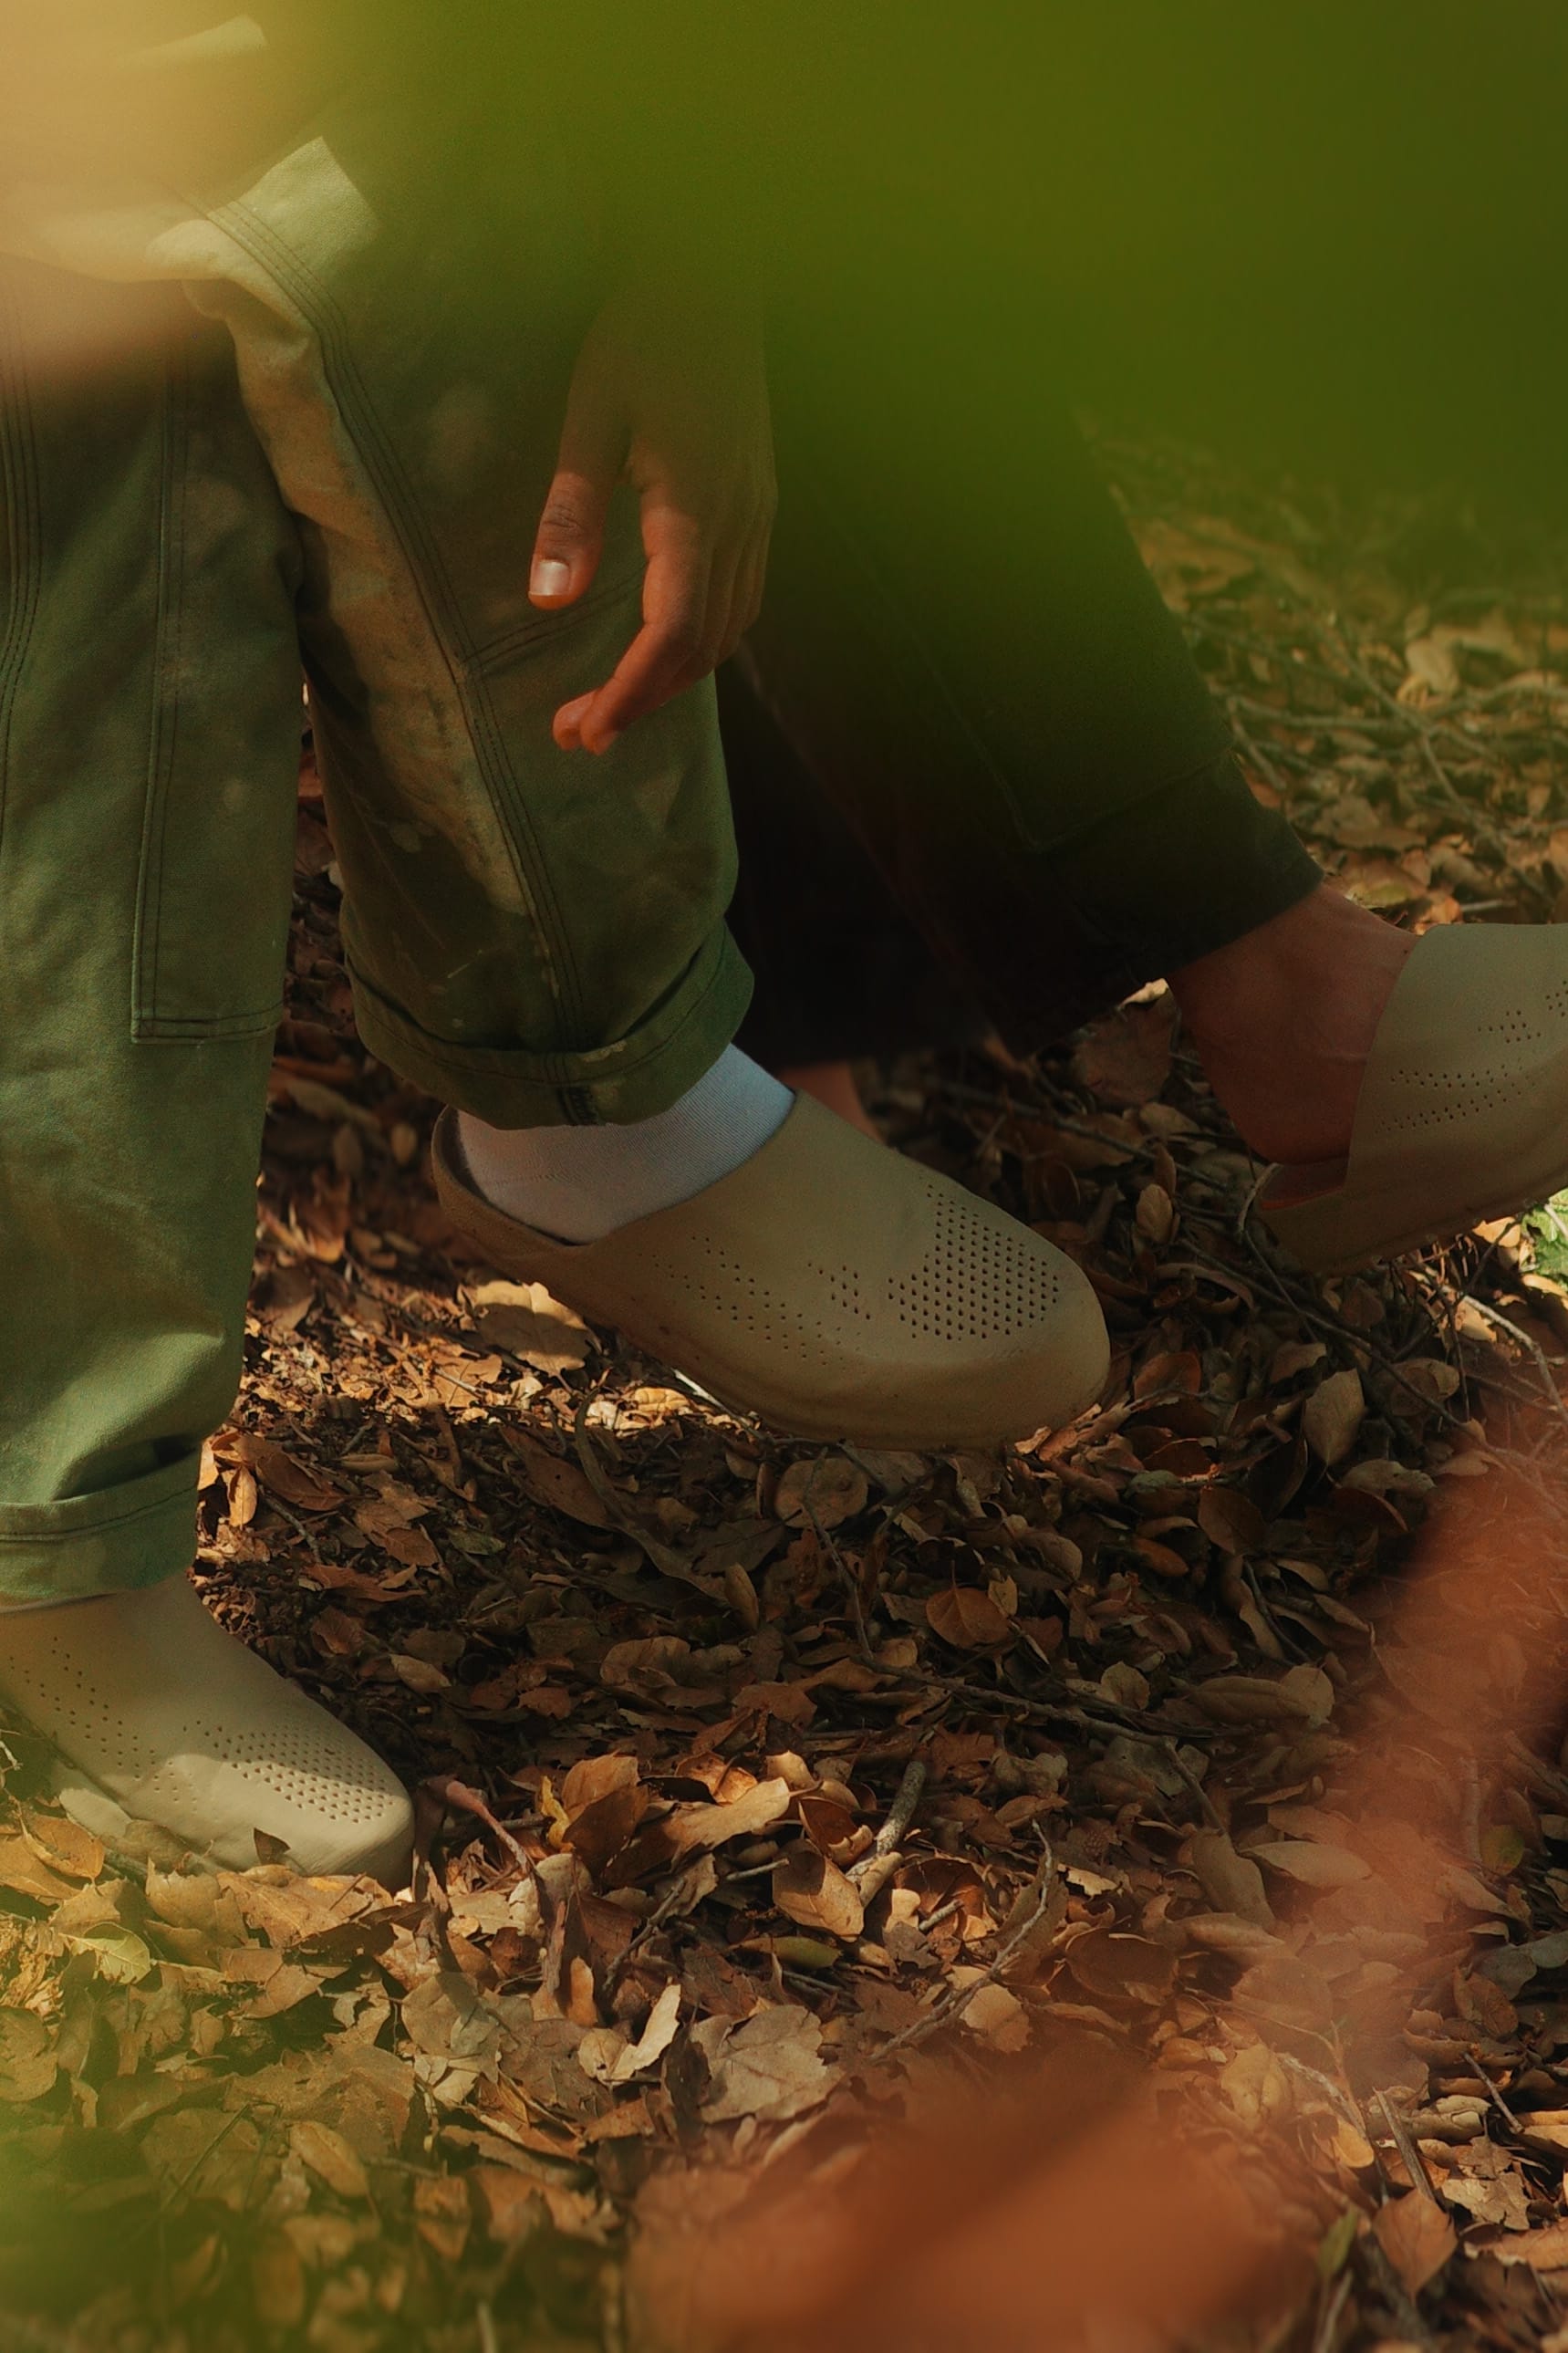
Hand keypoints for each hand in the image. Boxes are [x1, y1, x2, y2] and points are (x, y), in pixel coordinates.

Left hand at [529, 272, 775, 752]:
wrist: (714, 274)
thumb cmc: (644, 333)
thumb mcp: (591, 416)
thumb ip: (571, 513)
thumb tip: (548, 605)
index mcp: (697, 506)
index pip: (671, 629)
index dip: (631, 691)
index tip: (588, 731)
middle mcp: (740, 522)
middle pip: (701, 645)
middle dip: (642, 698)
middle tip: (579, 735)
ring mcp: (757, 515)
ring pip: (728, 629)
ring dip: (672, 678)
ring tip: (612, 707)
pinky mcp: (757, 504)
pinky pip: (740, 598)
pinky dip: (700, 641)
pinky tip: (661, 649)